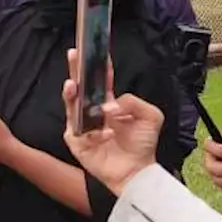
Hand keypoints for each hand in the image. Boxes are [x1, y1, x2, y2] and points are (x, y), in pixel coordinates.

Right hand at [61, 49, 161, 194]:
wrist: (137, 172)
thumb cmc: (143, 145)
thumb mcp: (150, 116)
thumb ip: (132, 102)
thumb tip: (108, 106)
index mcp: (109, 103)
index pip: (100, 80)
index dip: (98, 65)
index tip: (95, 49)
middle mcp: (93, 112)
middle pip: (81, 86)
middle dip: (76, 69)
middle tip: (73, 54)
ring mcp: (83, 126)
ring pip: (72, 105)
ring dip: (71, 94)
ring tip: (72, 84)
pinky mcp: (77, 142)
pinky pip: (78, 131)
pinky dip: (90, 130)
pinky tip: (104, 132)